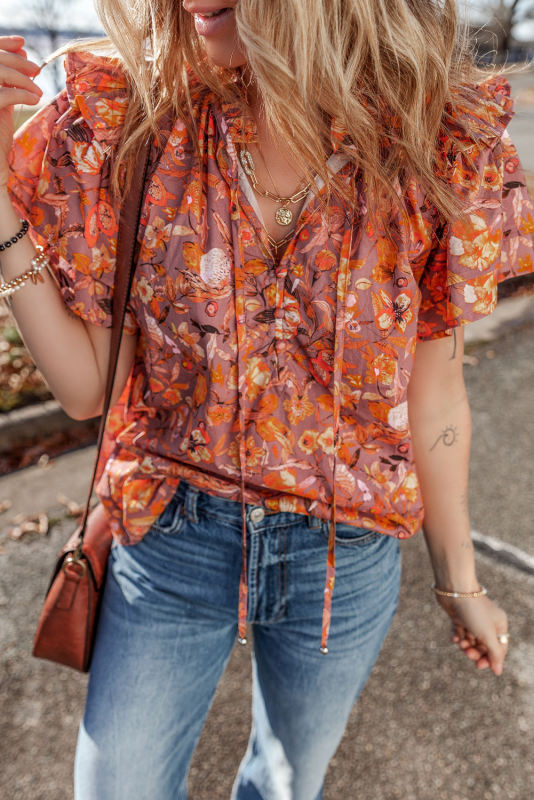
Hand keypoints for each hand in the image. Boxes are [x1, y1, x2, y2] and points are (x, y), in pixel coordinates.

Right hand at [0, 36, 42, 185]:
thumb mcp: (1, 99)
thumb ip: (7, 78)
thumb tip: (22, 52)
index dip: (3, 43)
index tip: (23, 44)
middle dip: (17, 61)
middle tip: (36, 70)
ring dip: (22, 78)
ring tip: (37, 91)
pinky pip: (3, 94)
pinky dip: (22, 93)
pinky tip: (34, 99)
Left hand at [435, 592, 508, 675]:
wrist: (455, 589)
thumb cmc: (474, 611)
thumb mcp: (487, 635)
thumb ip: (494, 654)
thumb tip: (498, 672)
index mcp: (499, 625)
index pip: (498, 649)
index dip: (490, 659)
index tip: (479, 665)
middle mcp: (487, 622)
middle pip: (483, 646)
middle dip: (475, 652)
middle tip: (467, 652)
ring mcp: (472, 619)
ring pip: (470, 640)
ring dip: (465, 645)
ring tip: (460, 642)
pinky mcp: (459, 616)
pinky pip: (459, 632)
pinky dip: (456, 637)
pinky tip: (454, 636)